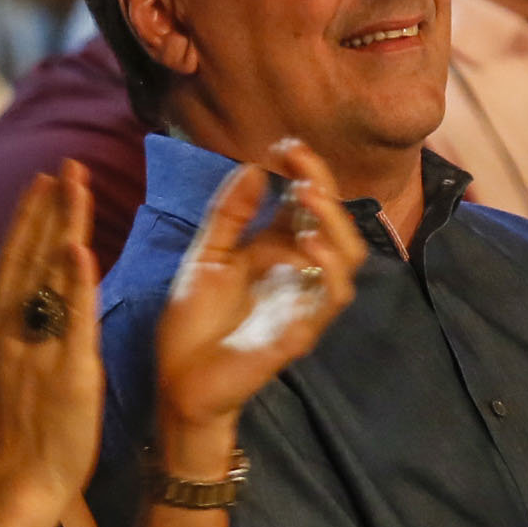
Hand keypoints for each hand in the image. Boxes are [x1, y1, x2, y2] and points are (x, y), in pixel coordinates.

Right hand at [0, 165, 104, 506]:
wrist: (19, 482)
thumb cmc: (20, 434)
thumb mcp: (8, 370)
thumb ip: (20, 333)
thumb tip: (33, 302)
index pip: (15, 260)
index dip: (29, 217)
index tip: (44, 181)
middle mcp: (12, 330)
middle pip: (30, 255)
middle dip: (48, 206)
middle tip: (65, 164)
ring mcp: (37, 347)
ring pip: (49, 274)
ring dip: (62, 225)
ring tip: (74, 184)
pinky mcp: (68, 370)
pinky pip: (73, 319)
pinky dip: (75, 281)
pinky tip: (78, 247)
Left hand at [149, 137, 367, 444]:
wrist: (179, 379)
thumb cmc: (193, 322)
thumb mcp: (206, 255)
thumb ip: (229, 214)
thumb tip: (255, 167)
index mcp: (276, 251)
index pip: (307, 204)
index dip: (305, 172)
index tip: (286, 147)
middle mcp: (298, 272)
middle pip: (335, 223)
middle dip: (323, 185)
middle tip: (298, 159)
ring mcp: (304, 301)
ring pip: (348, 256)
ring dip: (333, 221)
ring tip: (306, 194)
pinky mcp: (302, 330)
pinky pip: (332, 297)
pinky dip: (328, 266)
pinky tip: (307, 244)